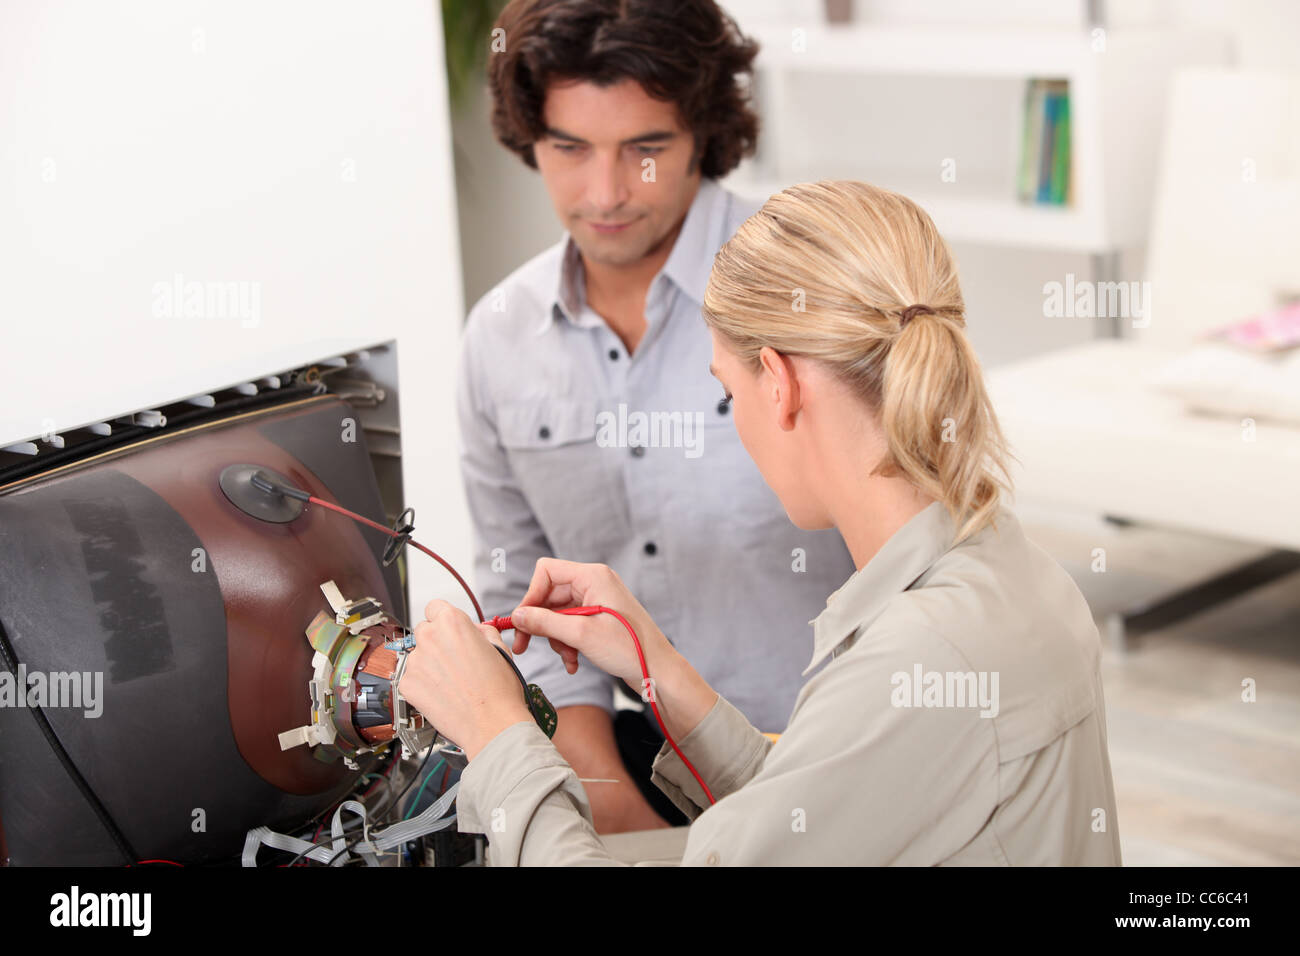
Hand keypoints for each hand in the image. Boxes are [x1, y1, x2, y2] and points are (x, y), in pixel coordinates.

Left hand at [399, 599, 531, 759]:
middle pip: (424, 630)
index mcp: (452, 622)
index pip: (435, 607)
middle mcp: (430, 637)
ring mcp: (416, 661)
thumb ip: (482, 632)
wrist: (492, 724)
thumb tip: (475, 631)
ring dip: (430, 664)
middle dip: (437, 641)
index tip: (448, 630)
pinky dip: (423, 684)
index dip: (443, 619)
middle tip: (453, 660)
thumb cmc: (499, 691)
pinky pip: (411, 677)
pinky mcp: (407, 684)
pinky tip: (442, 694)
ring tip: (451, 682)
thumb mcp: (500, 649)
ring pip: (418, 655)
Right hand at [508, 558, 677, 699]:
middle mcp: (594, 583)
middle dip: (540, 623)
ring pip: (558, 613)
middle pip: (550, 595)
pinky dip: (567, 642)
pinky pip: (571, 624)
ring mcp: (597, 600)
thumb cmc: (629, 648)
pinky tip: (573, 662)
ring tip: (567, 658)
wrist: (659, 670)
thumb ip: (545, 623)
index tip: (522, 621)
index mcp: (593, 576)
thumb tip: (516, 616)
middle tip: (524, 646)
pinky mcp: (599, 618)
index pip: (546, 571)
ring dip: (556, 638)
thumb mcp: (581, 635)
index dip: (531, 595)